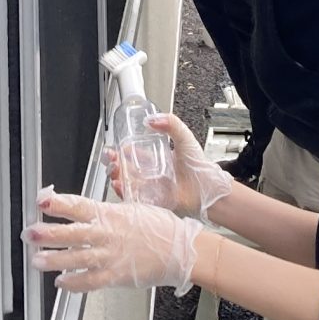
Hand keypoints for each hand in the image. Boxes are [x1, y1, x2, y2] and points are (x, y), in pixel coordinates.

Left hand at [27, 190, 199, 294]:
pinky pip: (91, 281)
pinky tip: (61, 282)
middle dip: (48, 234)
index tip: (42, 201)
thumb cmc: (159, 227)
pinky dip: (74, 282)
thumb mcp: (132, 208)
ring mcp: (112, 256)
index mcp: (111, 214)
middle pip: (73, 233)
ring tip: (36, 260)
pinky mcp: (117, 275)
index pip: (80, 206)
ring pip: (77, 258)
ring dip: (54, 260)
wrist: (181, 249)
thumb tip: (81, 209)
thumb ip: (105, 210)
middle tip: (30, 233)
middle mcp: (109, 234)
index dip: (59, 204)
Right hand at [105, 110, 234, 220]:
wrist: (207, 188)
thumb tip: (152, 119)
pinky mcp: (153, 200)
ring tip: (114, 172)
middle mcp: (153, 174)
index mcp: (159, 159)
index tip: (115, 148)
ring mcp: (152, 188)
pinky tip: (120, 186)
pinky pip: (135, 198)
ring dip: (118, 177)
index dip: (123, 151)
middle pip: (128, 169)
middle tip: (110, 160)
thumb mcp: (184, 138)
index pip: (136, 154)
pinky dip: (125, 192)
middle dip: (116, 164)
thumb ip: (171, 124)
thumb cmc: (199, 166)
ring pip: (129, 183)